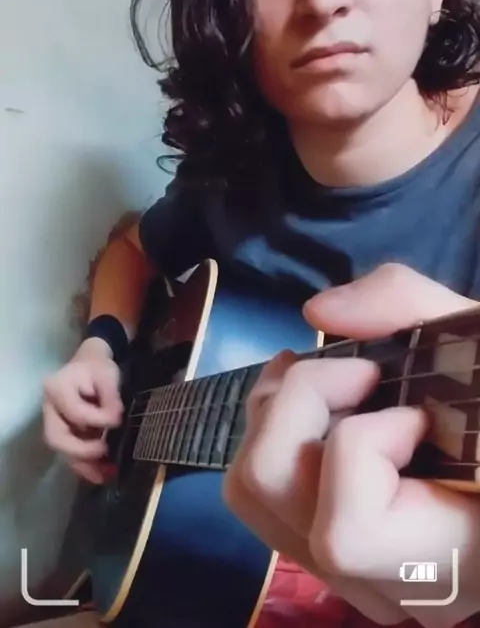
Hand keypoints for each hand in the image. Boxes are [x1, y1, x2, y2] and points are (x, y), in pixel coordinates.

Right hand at [43, 336, 123, 482]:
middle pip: (57, 438)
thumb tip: (114, 420)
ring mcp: (54, 423)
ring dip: (84, 465)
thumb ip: (110, 397)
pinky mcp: (64, 434)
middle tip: (106, 451)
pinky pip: (70, 454)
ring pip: (62, 451)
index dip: (96, 419)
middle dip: (81, 451)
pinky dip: (86, 466)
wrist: (91, 366)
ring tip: (107, 474)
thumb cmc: (98, 368)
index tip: (117, 420)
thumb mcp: (107, 374)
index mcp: (56, 388)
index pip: (74, 412)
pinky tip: (103, 473)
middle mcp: (49, 409)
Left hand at [224, 263, 479, 627]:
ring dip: (278, 411)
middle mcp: (394, 584)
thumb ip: (413, 310)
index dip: (361, 446)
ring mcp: (360, 577)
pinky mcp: (338, 556)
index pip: (348, 531)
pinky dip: (275, 430)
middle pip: (273, 495)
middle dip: (298, 405)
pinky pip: (265, 496)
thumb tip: (319, 312)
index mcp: (454, 552)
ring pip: (251, 493)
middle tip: (359, 372)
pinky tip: (316, 398)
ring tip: (326, 376)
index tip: (417, 411)